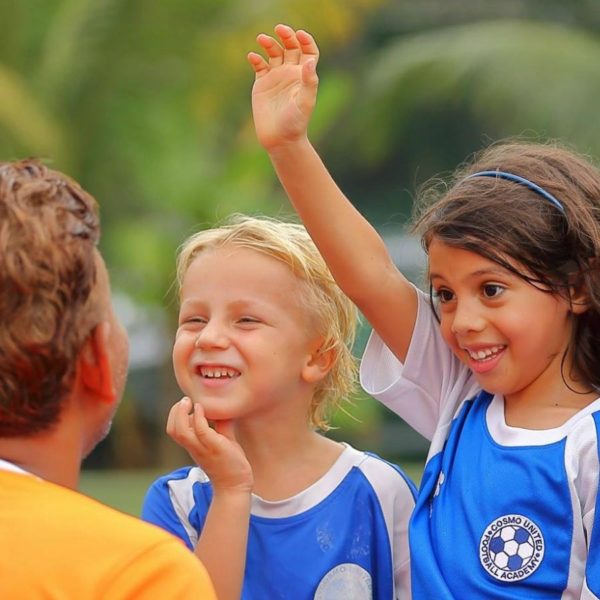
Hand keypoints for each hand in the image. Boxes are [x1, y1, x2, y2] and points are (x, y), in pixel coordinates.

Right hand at [167, 397, 252, 493]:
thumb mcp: (223, 440)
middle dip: (175, 411)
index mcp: (193, 446)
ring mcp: (203, 448)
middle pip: (172, 429)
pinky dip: (199, 417)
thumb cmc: (230, 463)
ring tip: (190, 401)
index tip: (187, 403)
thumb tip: (222, 409)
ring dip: (182, 413)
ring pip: (180, 431)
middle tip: (185, 400)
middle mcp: (194, 447)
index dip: (175, 414)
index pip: (174, 429)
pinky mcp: (214, 447)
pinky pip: (200, 430)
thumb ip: (220, 426)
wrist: (236, 485)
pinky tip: (203, 409)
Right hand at [248, 24, 318, 150]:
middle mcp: (291, 74)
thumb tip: (309, 62)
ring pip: (274, 53)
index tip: (299, 35)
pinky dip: (256, 58)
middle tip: (280, 29)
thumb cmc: (296, 123)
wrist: (280, 139)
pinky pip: (259, 66)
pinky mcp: (262, 84)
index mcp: (304, 76)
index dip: (306, 40)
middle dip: (286, 36)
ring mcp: (276, 78)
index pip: (308, 51)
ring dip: (269, 44)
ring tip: (262, 39)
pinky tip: (253, 57)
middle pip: (291, 47)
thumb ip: (309, 81)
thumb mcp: (305, 102)